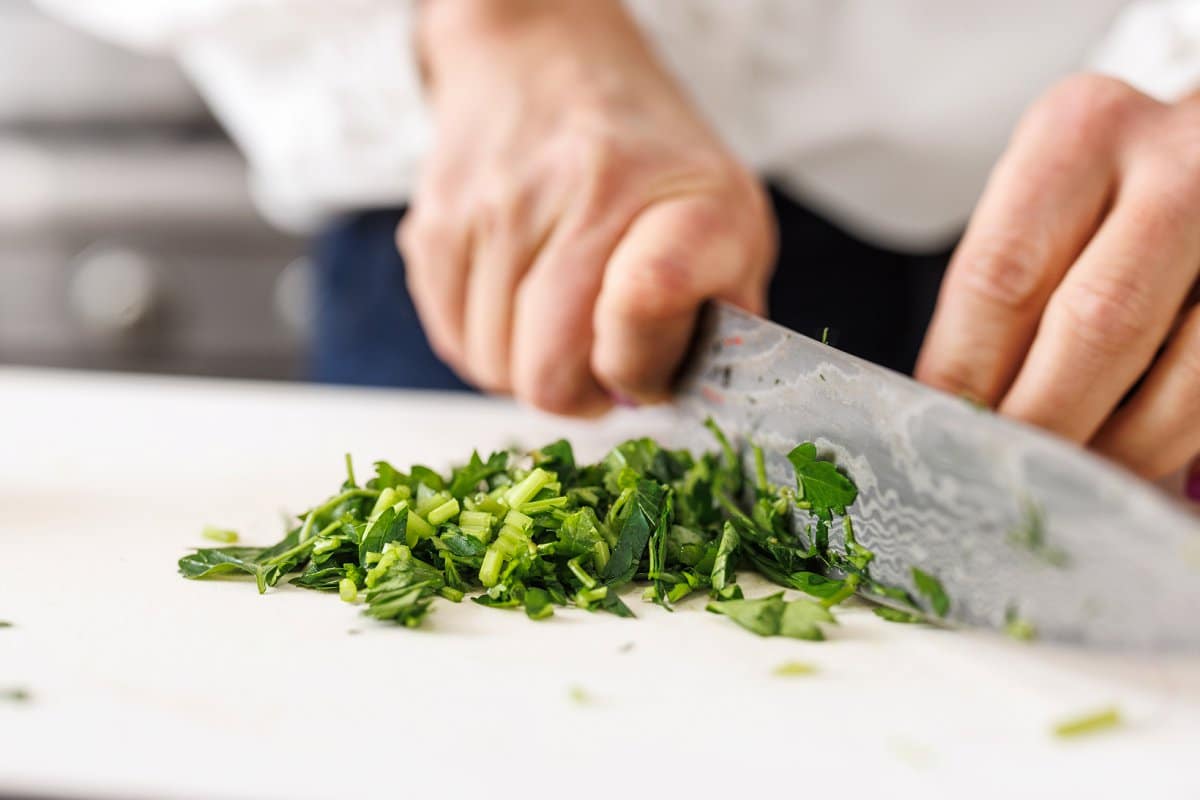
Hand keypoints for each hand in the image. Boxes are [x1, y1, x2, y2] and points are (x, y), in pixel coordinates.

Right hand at [400, 0, 774, 414]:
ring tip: (558, 319)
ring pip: (493, 369)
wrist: (546, 58)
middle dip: (578, 391)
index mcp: (682, 196)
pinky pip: (451, 340)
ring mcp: (498, 205)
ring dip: (527, 367)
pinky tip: (515, 302)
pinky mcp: (436, 220)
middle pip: (548, 374)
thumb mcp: (729, 223)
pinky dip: (484, 343)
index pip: (647, 305)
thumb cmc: (650, 161)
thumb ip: (726, 319)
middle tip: (597, 359)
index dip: (640, 367)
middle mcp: (584, 190)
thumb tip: (671, 400)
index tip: (647, 363)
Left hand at [916, 74, 1199, 479]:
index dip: (964, 375)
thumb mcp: (1048, 201)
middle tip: (1001, 483)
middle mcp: (1181, 162)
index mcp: (1080, 133)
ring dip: (1117, 451)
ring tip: (1068, 487)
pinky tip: (1132, 465)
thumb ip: (1006, 291)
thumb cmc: (1112, 190)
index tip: (941, 435)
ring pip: (1186, 376)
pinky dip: (1174, 447)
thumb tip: (952, 410)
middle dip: (1041, 422)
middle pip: (1095, 322)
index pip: (1000, 275)